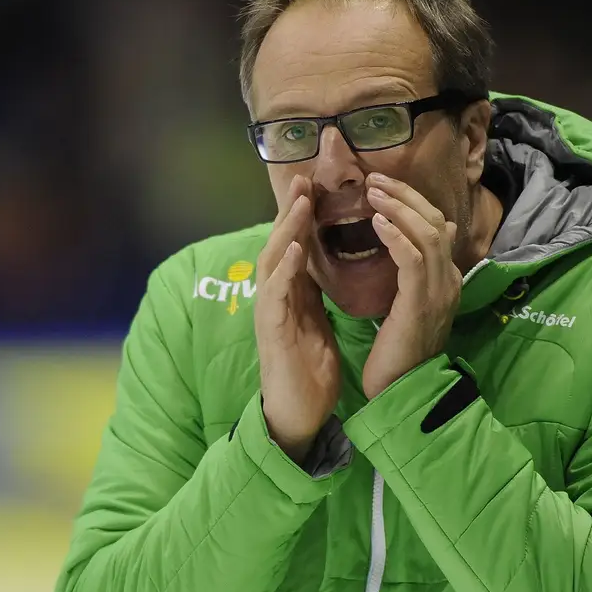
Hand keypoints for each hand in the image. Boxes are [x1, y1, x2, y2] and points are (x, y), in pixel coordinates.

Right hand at [255, 175, 341, 463]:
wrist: (298, 412)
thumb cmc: (309, 371)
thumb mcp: (317, 323)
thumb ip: (314, 294)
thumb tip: (322, 267)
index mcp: (291, 295)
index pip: (295, 247)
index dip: (305, 217)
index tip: (318, 186)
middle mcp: (276, 297)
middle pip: (279, 245)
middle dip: (291, 212)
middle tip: (304, 178)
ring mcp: (270, 312)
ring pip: (272, 262)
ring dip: (285, 230)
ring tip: (300, 202)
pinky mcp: (271, 330)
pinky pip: (275, 294)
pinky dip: (284, 269)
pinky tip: (294, 248)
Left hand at [361, 173, 461, 399]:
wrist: (400, 390)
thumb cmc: (394, 354)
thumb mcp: (404, 308)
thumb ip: (408, 278)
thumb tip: (404, 248)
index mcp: (445, 281)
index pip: (436, 227)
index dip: (411, 203)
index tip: (382, 188)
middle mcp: (449, 280)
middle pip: (435, 222)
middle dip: (405, 196)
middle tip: (374, 179)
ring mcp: (440, 291)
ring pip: (427, 234)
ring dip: (399, 208)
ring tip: (372, 192)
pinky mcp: (421, 303)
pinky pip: (414, 259)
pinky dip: (396, 235)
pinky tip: (377, 222)